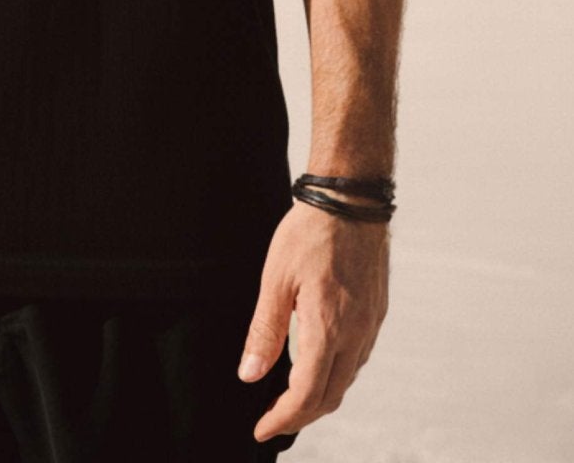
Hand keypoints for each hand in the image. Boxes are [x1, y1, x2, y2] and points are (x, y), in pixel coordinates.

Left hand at [237, 199, 389, 442]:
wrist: (351, 200)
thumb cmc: (309, 234)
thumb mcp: (275, 279)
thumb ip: (265, 331)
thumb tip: (250, 375)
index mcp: (329, 330)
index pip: (307, 395)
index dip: (283, 418)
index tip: (262, 428)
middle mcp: (356, 335)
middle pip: (330, 396)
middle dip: (300, 414)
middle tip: (272, 418)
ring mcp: (371, 325)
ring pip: (347, 379)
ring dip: (320, 395)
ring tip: (291, 395)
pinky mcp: (377, 312)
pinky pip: (358, 357)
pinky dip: (336, 372)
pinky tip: (319, 362)